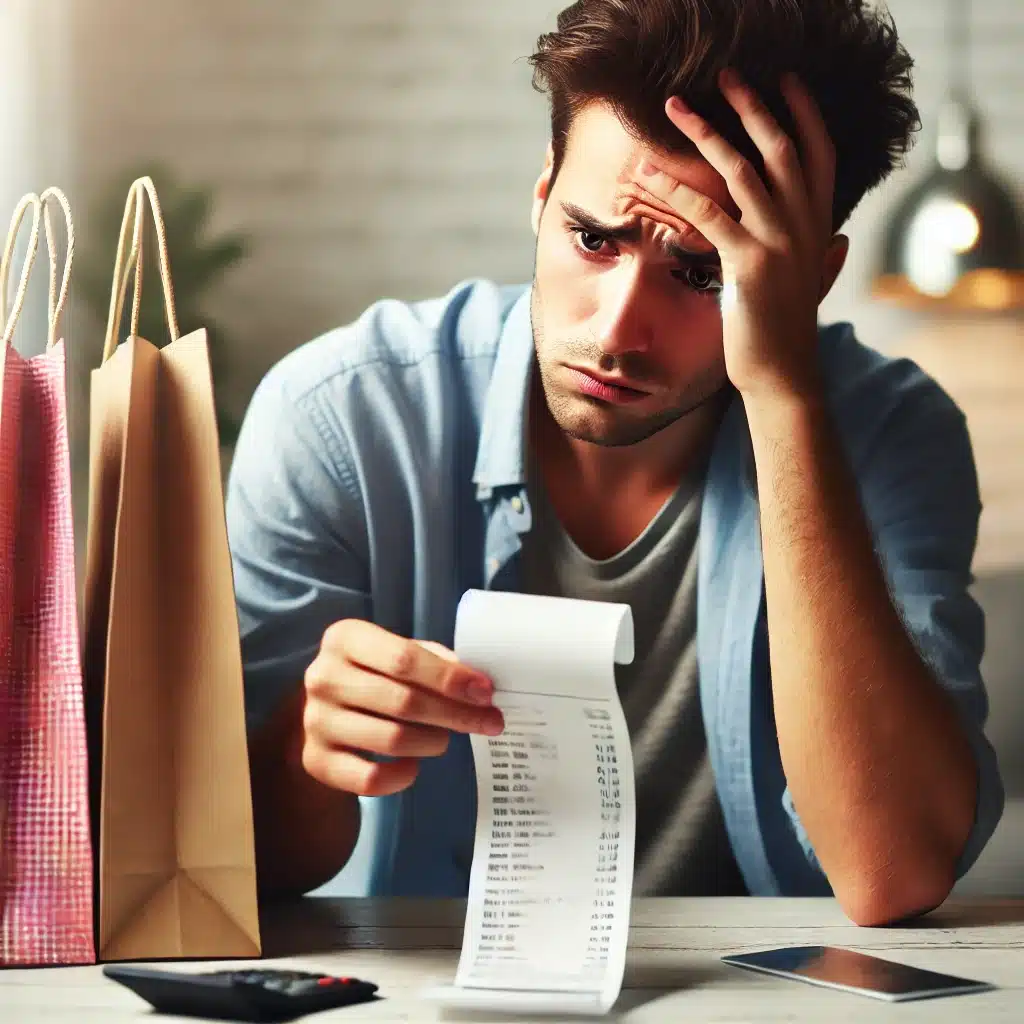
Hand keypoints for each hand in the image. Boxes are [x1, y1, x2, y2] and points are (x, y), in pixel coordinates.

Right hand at [301, 620, 503, 796]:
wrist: (327, 711)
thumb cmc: (374, 674)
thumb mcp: (398, 653)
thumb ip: (434, 661)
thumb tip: (476, 684)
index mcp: (345, 639)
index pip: (404, 658)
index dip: (449, 678)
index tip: (485, 693)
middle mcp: (323, 677)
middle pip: (403, 701)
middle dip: (455, 714)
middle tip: (489, 722)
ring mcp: (316, 721)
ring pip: (392, 740)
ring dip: (432, 742)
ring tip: (443, 738)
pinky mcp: (316, 761)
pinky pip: (370, 779)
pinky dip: (401, 776)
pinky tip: (412, 764)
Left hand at [619, 69, 838, 400]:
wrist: (783, 377)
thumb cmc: (788, 336)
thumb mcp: (813, 290)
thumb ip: (827, 261)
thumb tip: (841, 242)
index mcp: (819, 228)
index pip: (820, 155)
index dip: (805, 114)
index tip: (786, 81)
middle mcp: (805, 227)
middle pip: (781, 148)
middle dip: (753, 106)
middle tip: (726, 75)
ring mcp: (778, 243)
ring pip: (742, 171)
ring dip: (706, 133)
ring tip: (675, 108)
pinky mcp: (748, 265)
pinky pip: (707, 214)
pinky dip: (676, 190)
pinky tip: (649, 174)